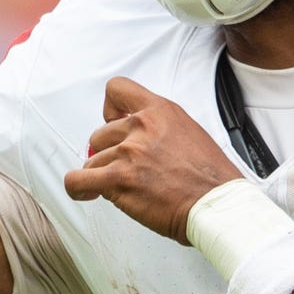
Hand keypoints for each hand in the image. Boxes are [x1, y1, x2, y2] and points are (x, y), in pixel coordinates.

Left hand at [63, 76, 245, 241]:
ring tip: (118, 188)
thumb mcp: (188, 132)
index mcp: (160, 111)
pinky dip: (76, 188)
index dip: (110, 109)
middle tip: (122, 169)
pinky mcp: (118, 179)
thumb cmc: (209, 177)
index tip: (114, 123)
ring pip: (91, 161)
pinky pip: (77, 181)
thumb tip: (136, 137)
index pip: (117, 89)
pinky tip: (86, 194)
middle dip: (107, 154)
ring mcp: (128, 152)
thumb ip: (159, 128)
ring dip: (100, 176)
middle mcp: (141, 127)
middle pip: (99, 135)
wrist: (217, 204)